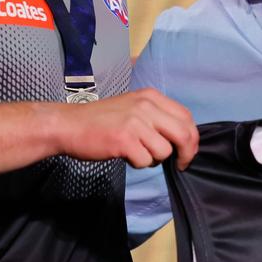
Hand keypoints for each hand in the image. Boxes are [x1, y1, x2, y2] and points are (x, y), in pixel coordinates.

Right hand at [57, 88, 199, 169]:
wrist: (69, 125)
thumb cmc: (100, 120)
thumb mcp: (132, 107)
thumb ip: (156, 116)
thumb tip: (181, 139)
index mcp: (151, 96)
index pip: (186, 117)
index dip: (192, 138)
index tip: (187, 152)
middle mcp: (146, 106)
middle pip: (184, 134)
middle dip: (186, 154)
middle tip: (180, 165)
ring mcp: (135, 122)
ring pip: (164, 151)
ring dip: (153, 159)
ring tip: (136, 152)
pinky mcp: (125, 140)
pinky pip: (145, 161)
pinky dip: (137, 163)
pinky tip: (124, 154)